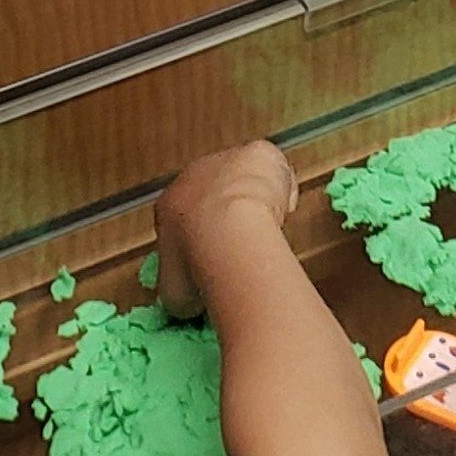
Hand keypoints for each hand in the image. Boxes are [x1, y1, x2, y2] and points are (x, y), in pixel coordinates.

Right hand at [154, 141, 296, 323]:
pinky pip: (272, 169)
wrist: (228, 232)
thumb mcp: (175, 295)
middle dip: (229, 216)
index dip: (204, 235)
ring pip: (244, 178)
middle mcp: (193, 175)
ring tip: (267, 230)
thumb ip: (180, 291)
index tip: (219, 255)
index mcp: (170, 204)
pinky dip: (281, 189)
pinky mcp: (257, 153)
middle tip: (245, 245)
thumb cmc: (197, 263)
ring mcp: (227, 160)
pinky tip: (285, 210)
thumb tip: (189, 302)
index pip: (187, 215)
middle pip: (215, 193)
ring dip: (255, 201)